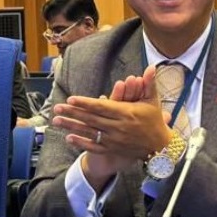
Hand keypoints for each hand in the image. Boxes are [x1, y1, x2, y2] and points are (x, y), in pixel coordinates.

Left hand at [54, 66, 169, 186]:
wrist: (160, 147)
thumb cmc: (154, 121)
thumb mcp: (153, 101)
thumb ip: (149, 84)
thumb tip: (151, 66)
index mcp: (126, 113)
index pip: (101, 107)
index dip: (85, 103)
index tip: (71, 99)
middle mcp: (118, 127)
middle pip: (91, 119)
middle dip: (73, 113)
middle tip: (56, 108)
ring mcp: (114, 140)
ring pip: (89, 132)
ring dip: (72, 126)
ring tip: (56, 121)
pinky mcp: (113, 149)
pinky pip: (94, 146)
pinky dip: (81, 143)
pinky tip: (69, 137)